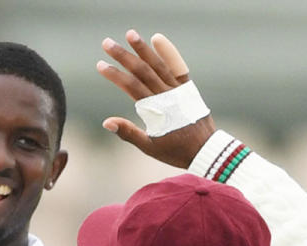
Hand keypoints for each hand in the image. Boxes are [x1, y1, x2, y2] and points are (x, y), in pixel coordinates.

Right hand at [97, 29, 215, 168]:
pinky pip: (178, 67)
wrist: (206, 150)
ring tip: (130, 34)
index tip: (100, 65)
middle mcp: (166, 95)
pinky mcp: (186, 88)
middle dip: (123, 56)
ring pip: (158, 64)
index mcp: (155, 109)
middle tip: (106, 43)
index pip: (131, 86)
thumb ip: (128, 133)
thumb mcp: (149, 147)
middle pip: (142, 70)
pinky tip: (157, 38)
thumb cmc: (176, 151)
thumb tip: (106, 122)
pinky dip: (168, 53)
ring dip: (143, 49)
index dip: (115, 75)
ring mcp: (177, 89)